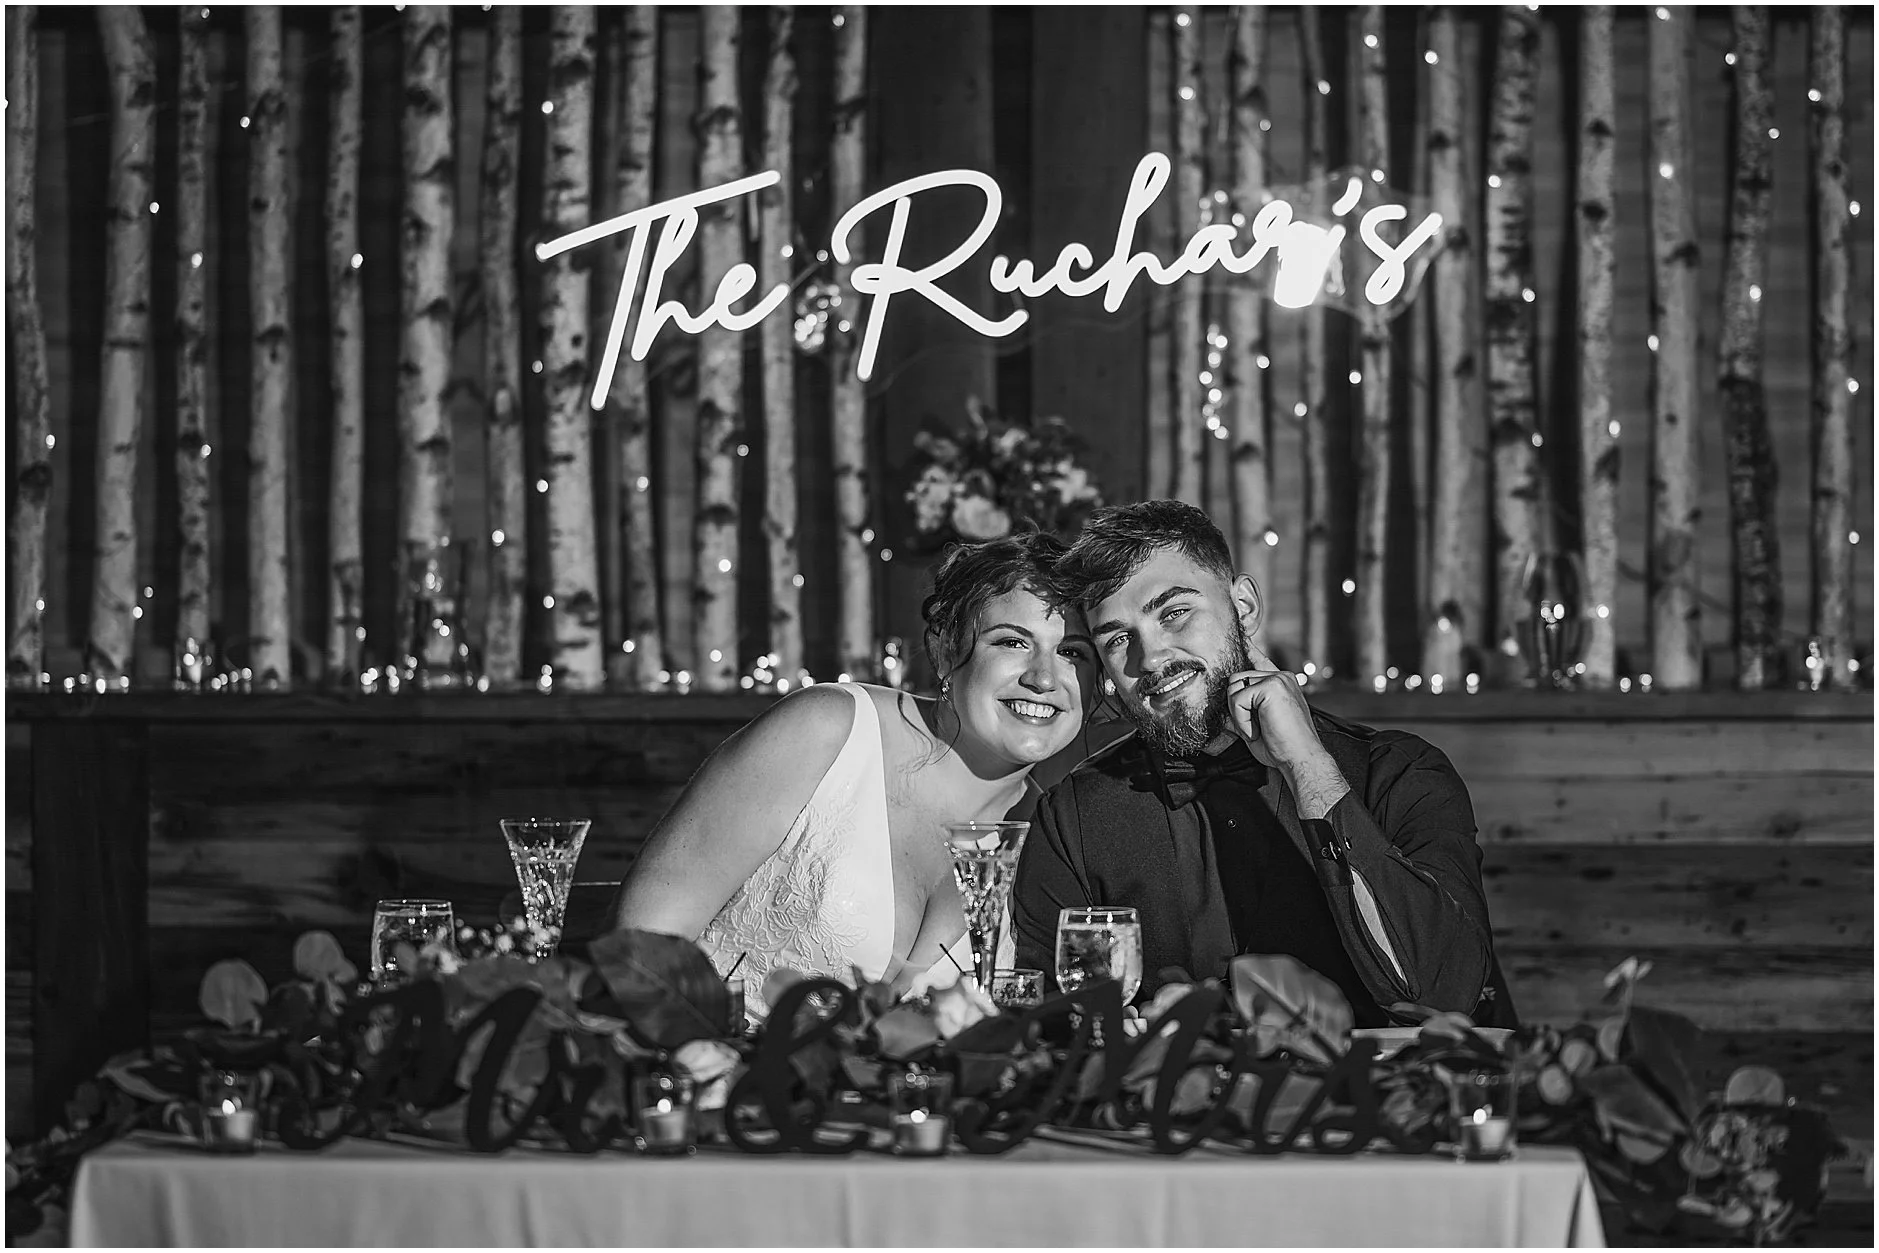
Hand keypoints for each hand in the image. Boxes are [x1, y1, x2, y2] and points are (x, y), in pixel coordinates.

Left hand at [1225, 645, 1327, 773]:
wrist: (1300, 758)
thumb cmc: (1282, 747)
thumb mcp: (1257, 724)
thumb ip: (1243, 709)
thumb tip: (1223, 705)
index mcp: (1281, 683)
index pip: (1259, 660)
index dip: (1249, 649)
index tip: (1243, 638)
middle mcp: (1281, 676)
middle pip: (1237, 679)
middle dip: (1236, 707)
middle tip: (1254, 729)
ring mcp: (1277, 679)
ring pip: (1234, 688)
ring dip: (1239, 714)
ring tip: (1258, 730)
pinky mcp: (1271, 686)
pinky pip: (1238, 699)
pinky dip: (1242, 720)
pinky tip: (1259, 730)